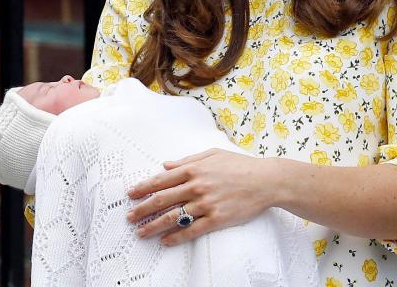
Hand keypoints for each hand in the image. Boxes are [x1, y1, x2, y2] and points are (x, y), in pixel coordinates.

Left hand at [126, 148, 283, 245]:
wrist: (267, 180)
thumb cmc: (241, 165)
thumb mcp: (214, 154)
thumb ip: (188, 159)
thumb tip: (166, 165)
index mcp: (195, 168)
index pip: (162, 180)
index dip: (144, 187)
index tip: (131, 194)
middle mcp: (197, 186)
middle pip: (162, 200)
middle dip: (142, 209)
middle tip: (129, 217)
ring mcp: (206, 203)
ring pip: (173, 217)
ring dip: (153, 226)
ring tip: (141, 232)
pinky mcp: (216, 218)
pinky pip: (191, 230)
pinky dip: (176, 237)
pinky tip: (165, 241)